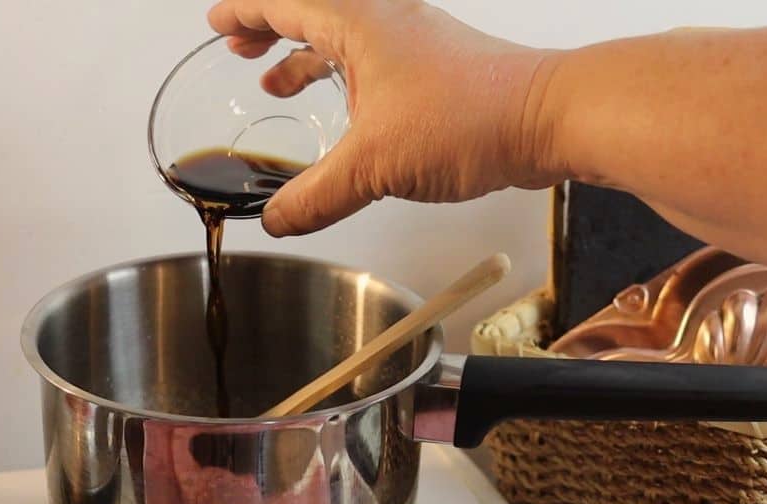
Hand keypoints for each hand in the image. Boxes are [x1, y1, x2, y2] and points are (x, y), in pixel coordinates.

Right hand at [207, 0, 565, 235]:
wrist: (548, 118)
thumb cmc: (472, 116)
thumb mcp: (374, 164)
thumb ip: (317, 195)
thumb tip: (279, 219)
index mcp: (359, 23)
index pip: (286, 3)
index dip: (246, 13)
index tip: (219, 22)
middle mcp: (386, 23)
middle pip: (314, 14)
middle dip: (271, 30)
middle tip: (240, 47)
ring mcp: (415, 46)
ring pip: (346, 42)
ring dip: (308, 60)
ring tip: (279, 85)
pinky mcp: (437, 72)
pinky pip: (376, 68)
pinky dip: (347, 85)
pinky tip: (347, 120)